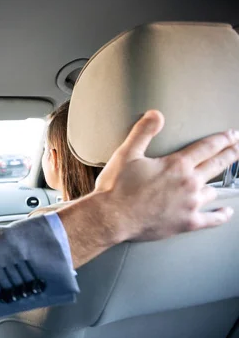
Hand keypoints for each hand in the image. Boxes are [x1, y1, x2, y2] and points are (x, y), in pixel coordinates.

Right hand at [95, 110, 238, 241]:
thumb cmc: (117, 188)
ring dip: (215, 184)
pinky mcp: (186, 222)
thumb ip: (143, 132)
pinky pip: (212, 219)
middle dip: (230, 154)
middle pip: (217, 165)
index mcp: (176, 165)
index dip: (222, 139)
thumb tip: (156, 115)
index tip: (232, 135)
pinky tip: (226, 211)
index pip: (207, 147)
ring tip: (218, 180)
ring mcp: (190, 204)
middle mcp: (188, 183)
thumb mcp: (127, 154)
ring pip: (212, 191)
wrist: (112, 217)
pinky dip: (221, 215)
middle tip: (238, 148)